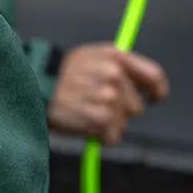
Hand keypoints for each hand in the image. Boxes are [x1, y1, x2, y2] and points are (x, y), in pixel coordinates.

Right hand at [46, 45, 168, 143]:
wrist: (35, 86)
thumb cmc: (63, 74)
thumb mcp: (90, 56)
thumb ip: (118, 64)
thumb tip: (144, 81)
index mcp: (116, 56)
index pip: (154, 76)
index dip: (157, 90)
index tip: (153, 98)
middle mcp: (115, 75)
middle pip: (136, 106)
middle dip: (120, 110)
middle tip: (95, 103)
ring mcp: (109, 97)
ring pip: (123, 122)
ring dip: (108, 123)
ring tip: (85, 111)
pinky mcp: (102, 119)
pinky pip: (112, 136)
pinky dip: (99, 135)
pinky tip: (83, 122)